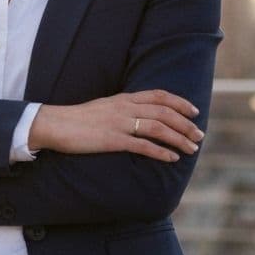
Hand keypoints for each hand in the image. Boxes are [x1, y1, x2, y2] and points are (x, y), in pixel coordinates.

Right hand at [30, 90, 202, 162]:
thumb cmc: (77, 119)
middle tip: (199, 135)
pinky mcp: (112, 140)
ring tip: (192, 148)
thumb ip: (122, 109)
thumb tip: (138, 116)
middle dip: (186, 124)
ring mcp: (119, 123)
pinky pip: (142, 145)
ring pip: (158, 128)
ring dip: (179, 138)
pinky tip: (171, 158)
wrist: (54, 124)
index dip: (180, 103)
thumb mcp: (103, 107)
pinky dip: (161, 151)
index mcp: (123, 98)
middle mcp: (124, 107)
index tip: (194, 112)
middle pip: (164, 112)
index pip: (159, 95)